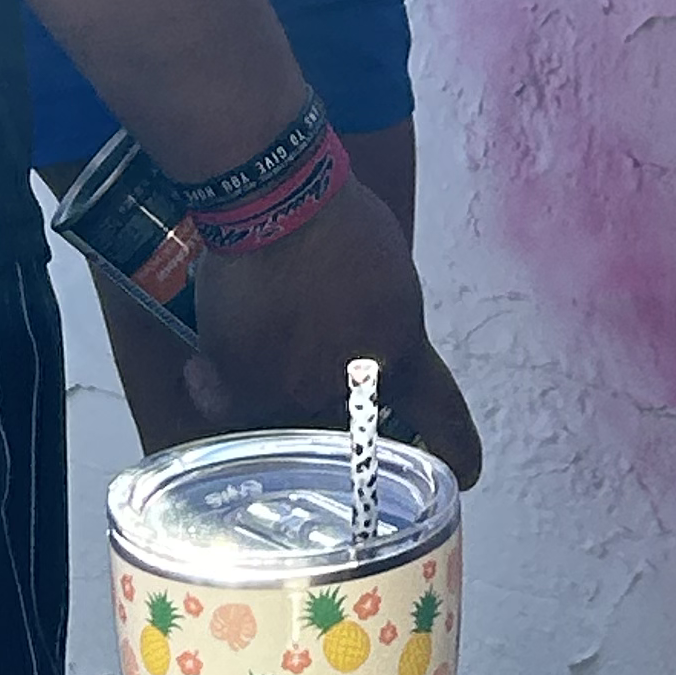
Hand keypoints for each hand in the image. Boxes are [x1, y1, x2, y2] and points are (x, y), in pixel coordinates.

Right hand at [180, 172, 485, 481]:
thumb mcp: (387, 275)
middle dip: (330, 403)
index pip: (442, 417)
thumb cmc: (336, 219)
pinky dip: (216, 385)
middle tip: (304, 365)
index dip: (456, 451)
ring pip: (286, 417)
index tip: (467, 473)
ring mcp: (302, 391)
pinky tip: (208, 365)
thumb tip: (362, 347)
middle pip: (348, 426)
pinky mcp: (247, 387)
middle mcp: (358, 386)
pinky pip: (228, 406)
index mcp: (403, 352)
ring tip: (254, 338)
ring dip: (270, 387)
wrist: (280, 202)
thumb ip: (383, 324)